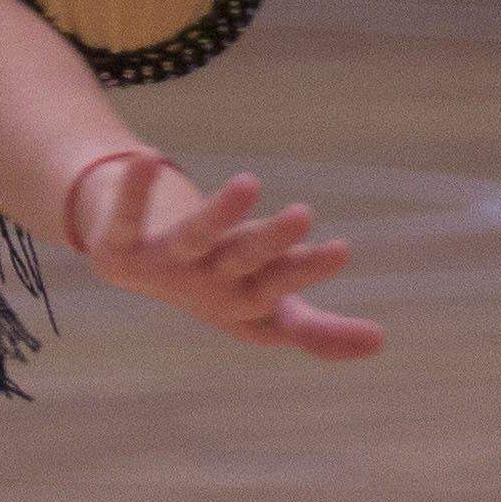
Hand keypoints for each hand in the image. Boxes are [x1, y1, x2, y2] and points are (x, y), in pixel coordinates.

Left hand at [74, 153, 385, 359]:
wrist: (129, 264)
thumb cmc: (213, 283)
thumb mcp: (266, 306)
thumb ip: (316, 329)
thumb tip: (382, 344)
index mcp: (245, 305)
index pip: (283, 300)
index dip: (306, 275)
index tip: (342, 247)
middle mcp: (207, 289)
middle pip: (245, 266)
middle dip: (273, 245)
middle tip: (305, 213)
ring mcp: (164, 268)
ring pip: (197, 238)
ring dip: (220, 214)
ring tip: (249, 183)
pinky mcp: (119, 248)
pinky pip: (125, 218)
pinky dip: (133, 192)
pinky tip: (147, 157)